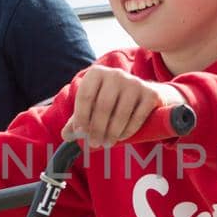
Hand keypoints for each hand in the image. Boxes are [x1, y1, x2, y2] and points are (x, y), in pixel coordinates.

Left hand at [62, 67, 182, 148]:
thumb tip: (65, 135)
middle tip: (94, 143)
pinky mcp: (150, 94)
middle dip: (97, 128)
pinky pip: (137, 117)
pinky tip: (121, 137)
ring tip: (107, 143)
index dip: (81, 117)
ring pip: (120, 113)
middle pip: (103, 106)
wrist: (145, 95)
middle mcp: (116, 74)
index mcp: (97, 73)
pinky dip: (128, 130)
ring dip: (112, 132)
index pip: (85, 96)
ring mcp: (135, 82)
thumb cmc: (112, 101)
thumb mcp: (93, 107)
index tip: (80, 134)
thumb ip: (78, 120)